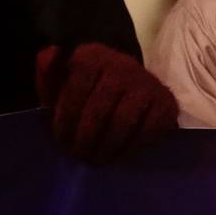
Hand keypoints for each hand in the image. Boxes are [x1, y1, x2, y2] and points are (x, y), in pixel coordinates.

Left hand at [37, 44, 177, 161]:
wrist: (130, 84)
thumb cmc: (88, 87)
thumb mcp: (63, 80)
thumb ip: (49, 74)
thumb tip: (49, 55)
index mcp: (93, 56)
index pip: (75, 90)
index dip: (65, 120)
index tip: (60, 140)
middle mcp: (123, 65)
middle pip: (99, 109)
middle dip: (85, 138)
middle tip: (78, 156)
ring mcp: (147, 82)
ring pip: (123, 121)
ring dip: (106, 146)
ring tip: (96, 159)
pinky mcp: (166, 101)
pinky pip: (148, 129)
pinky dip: (132, 147)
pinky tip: (119, 155)